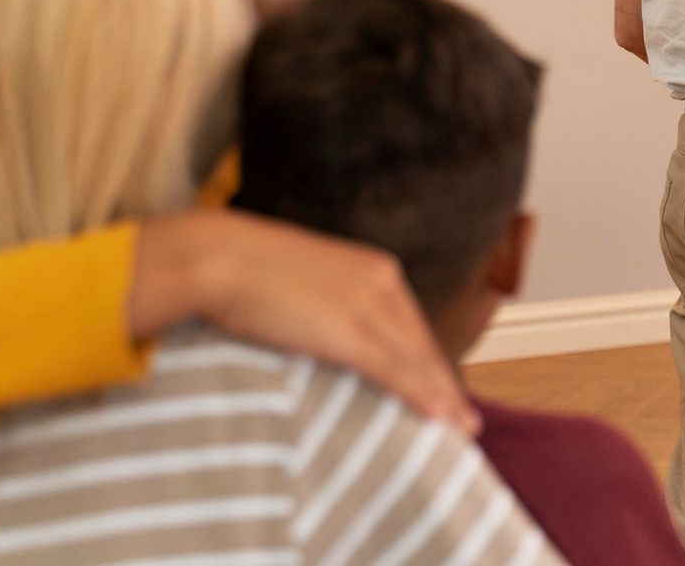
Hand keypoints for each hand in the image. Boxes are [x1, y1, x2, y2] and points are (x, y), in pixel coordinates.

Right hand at [133, 210, 478, 433]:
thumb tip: (329, 327)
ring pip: (417, 359)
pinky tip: (440, 416)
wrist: (219, 255)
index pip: (411, 324)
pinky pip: (395, 369)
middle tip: (464, 418)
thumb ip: (331, 300)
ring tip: (461, 428)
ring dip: (443, 396)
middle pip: (422, 343)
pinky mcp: (349, 330)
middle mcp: (382, 282)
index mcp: (374, 268)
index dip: (429, 360)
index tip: (443, 387)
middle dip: (445, 382)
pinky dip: (421, 394)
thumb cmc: (247, 268)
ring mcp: (368, 306)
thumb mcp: (307, 280)